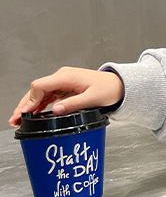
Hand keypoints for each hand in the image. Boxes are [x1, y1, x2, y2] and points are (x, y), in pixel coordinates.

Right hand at [9, 67, 123, 126]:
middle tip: (15, 119)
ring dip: (29, 105)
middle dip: (25, 104)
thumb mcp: (93, 99)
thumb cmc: (109, 89)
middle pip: (37, 89)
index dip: (30, 100)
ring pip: (40, 93)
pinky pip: (48, 95)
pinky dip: (39, 104)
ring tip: (19, 119)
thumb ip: (73, 104)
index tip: (24, 112)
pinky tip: (32, 113)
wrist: (119, 85)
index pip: (40, 86)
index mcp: (67, 77)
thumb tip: (55, 111)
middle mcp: (62, 77)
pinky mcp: (65, 87)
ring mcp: (63, 82)